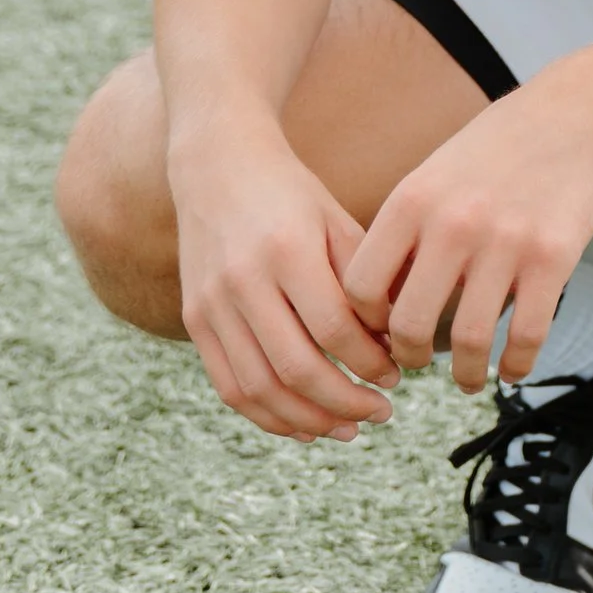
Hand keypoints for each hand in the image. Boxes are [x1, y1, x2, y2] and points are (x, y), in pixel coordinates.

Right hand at [169, 133, 401, 442]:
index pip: (334, 329)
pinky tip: (304, 425)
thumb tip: (391, 346)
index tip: (398, 375)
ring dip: (309, 420)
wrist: (217, 165)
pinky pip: (229, 386)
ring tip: (349, 427)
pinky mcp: (194, 320)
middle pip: (296, 368)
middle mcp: (243, 280)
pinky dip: (267, 416)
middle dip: (346, 402)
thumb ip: (363, 281)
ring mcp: (212, 304)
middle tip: (382, 412)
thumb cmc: (290, 194)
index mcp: (287, 249)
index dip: (370, 363)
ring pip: (260, 388)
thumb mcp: (336, 220)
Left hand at [343, 84, 592, 392]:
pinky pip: (527, 335)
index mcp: (413, 200)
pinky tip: (512, 369)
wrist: (575, 112)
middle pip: (408, 324)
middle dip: (408, 358)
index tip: (380, 330)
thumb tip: (379, 299)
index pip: (361, 286)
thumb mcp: (435, 172)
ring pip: (469, 340)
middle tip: (417, 363)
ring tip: (468, 378)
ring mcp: (506, 242)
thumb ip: (407, 229)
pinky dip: (516, 365)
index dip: (364, 322)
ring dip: (465, 373)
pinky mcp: (554, 258)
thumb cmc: (498, 145)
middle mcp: (453, 223)